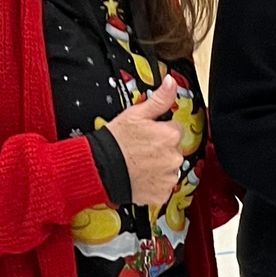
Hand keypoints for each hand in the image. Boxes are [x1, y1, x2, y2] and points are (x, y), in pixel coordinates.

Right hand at [107, 77, 184, 209]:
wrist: (100, 168)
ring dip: (159, 166)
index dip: (160, 130)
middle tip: (141, 150)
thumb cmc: (116, 141)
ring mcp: (169, 177)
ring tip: (139, 164)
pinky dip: (154, 183)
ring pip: (170, 168)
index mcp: (170, 135)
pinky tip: (141, 176)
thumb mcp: (136, 114)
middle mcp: (174, 157)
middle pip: (174, 149)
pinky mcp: (162, 194)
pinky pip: (163, 187)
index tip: (148, 135)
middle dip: (161, 149)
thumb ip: (159, 99)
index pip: (175, 129)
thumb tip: (171, 82)